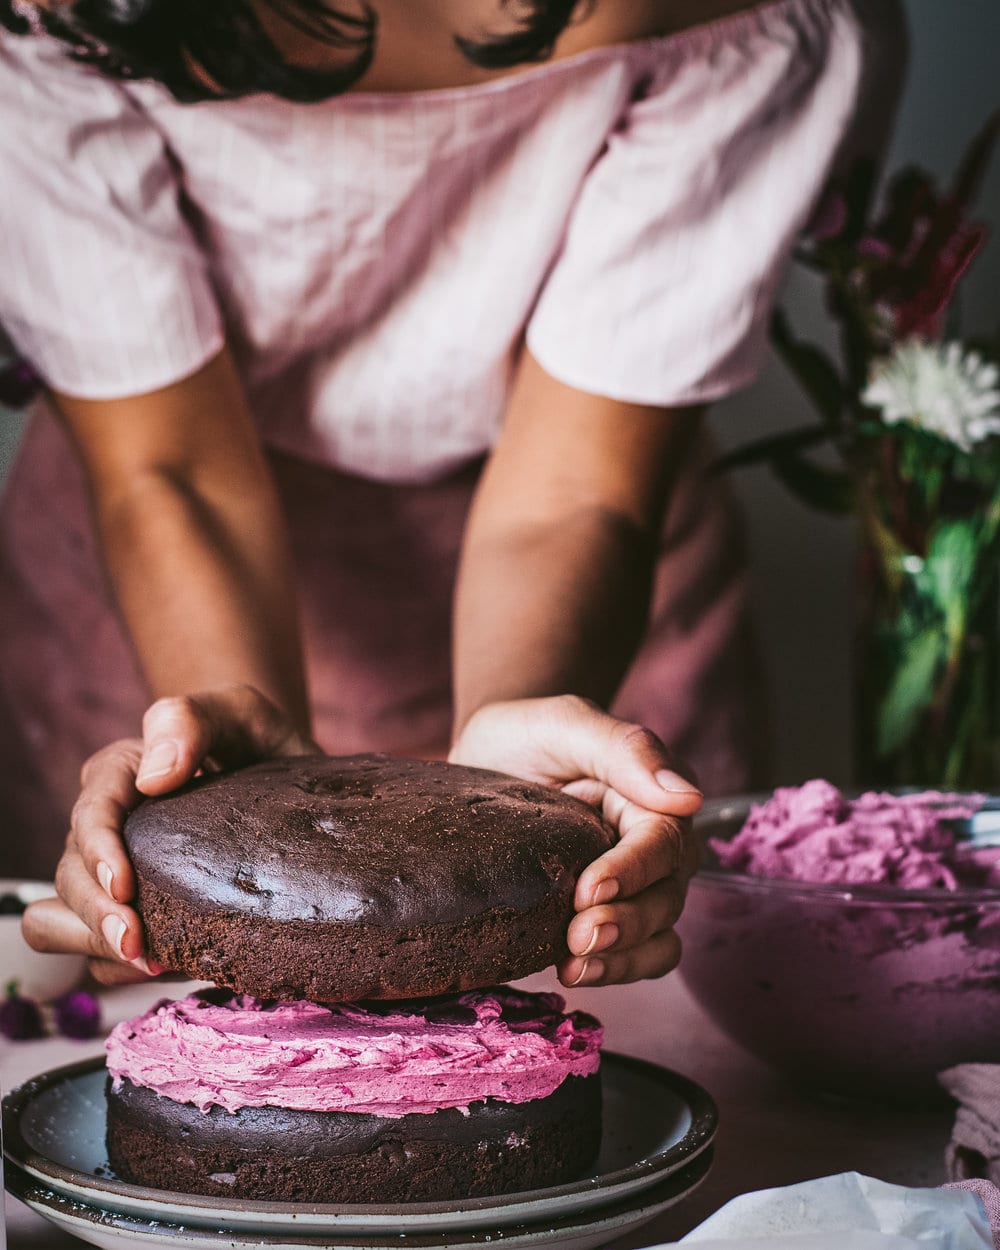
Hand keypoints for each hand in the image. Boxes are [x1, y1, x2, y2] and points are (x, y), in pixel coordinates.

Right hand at [22, 685, 315, 984]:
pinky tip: (165, 966)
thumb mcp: (236, 710)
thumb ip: (189, 721)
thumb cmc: (255, 735)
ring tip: (149, 964)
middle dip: (96, 916)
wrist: (288, 774)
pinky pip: (103, 952)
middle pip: (71, 878)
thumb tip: (155, 777)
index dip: (97, 854)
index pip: (90, 816)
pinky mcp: (144, 911)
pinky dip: (122, 965)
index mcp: (119, 777)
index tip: (126, 887)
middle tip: (139, 948)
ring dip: (97, 947)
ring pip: (68, 920)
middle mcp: (110, 828)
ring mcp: (122, 874)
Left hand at [450, 696, 701, 986]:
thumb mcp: (564, 723)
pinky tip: (574, 972)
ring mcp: (633, 887)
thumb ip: (625, 749)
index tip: (590, 888)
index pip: (663, 842)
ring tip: (575, 966)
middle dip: (626, 924)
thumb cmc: (526, 736)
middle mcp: (653, 847)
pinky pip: (635, 957)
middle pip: (666, 897)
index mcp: (653, 798)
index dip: (633, 871)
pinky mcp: (604, 916)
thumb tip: (688, 796)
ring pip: (658, 935)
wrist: (482, 763)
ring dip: (623, 958)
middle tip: (578, 937)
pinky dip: (615, 971)